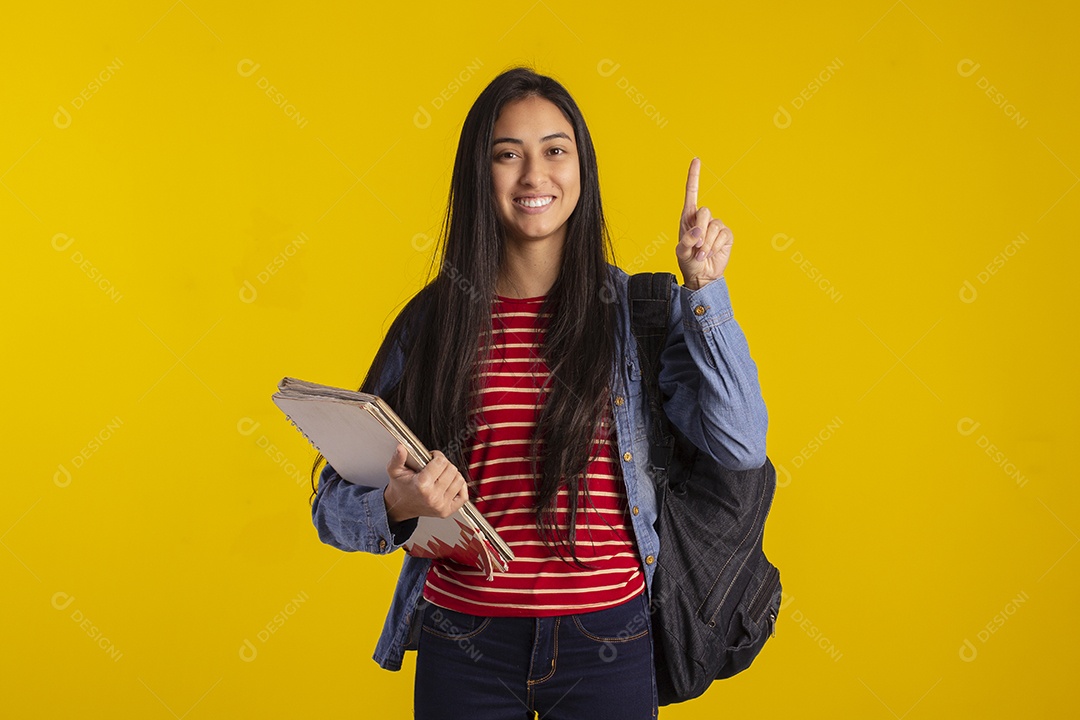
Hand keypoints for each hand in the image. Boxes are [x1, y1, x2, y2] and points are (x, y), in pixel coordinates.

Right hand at [384, 445, 467, 522]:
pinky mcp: (448, 511)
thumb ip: (398, 458)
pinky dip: (460, 487)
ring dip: (452, 475)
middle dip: (444, 464)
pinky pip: (464, 495)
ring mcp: (441, 505)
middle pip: (451, 469)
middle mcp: (432, 497)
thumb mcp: (395, 470)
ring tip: (441, 475)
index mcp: (421, 485)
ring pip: (459, 480)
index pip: (441, 462)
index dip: (437, 455)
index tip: (432, 457)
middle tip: (436, 466)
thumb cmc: (401, 487)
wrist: (401, 506)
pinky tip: (450, 484)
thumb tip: (401, 447)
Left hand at [677, 157, 732, 289]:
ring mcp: (715, 226)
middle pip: (705, 211)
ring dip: (706, 243)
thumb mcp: (682, 252)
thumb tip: (698, 230)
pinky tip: (711, 253)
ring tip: (702, 254)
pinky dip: (715, 246)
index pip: (692, 193)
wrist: (702, 275)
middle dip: (700, 230)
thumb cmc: (688, 262)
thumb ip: (687, 240)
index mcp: (688, 217)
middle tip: (696, 246)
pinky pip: (723, 235)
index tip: (696, 160)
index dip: (694, 177)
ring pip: (714, 226)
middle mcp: (702, 219)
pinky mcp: (726, 235)